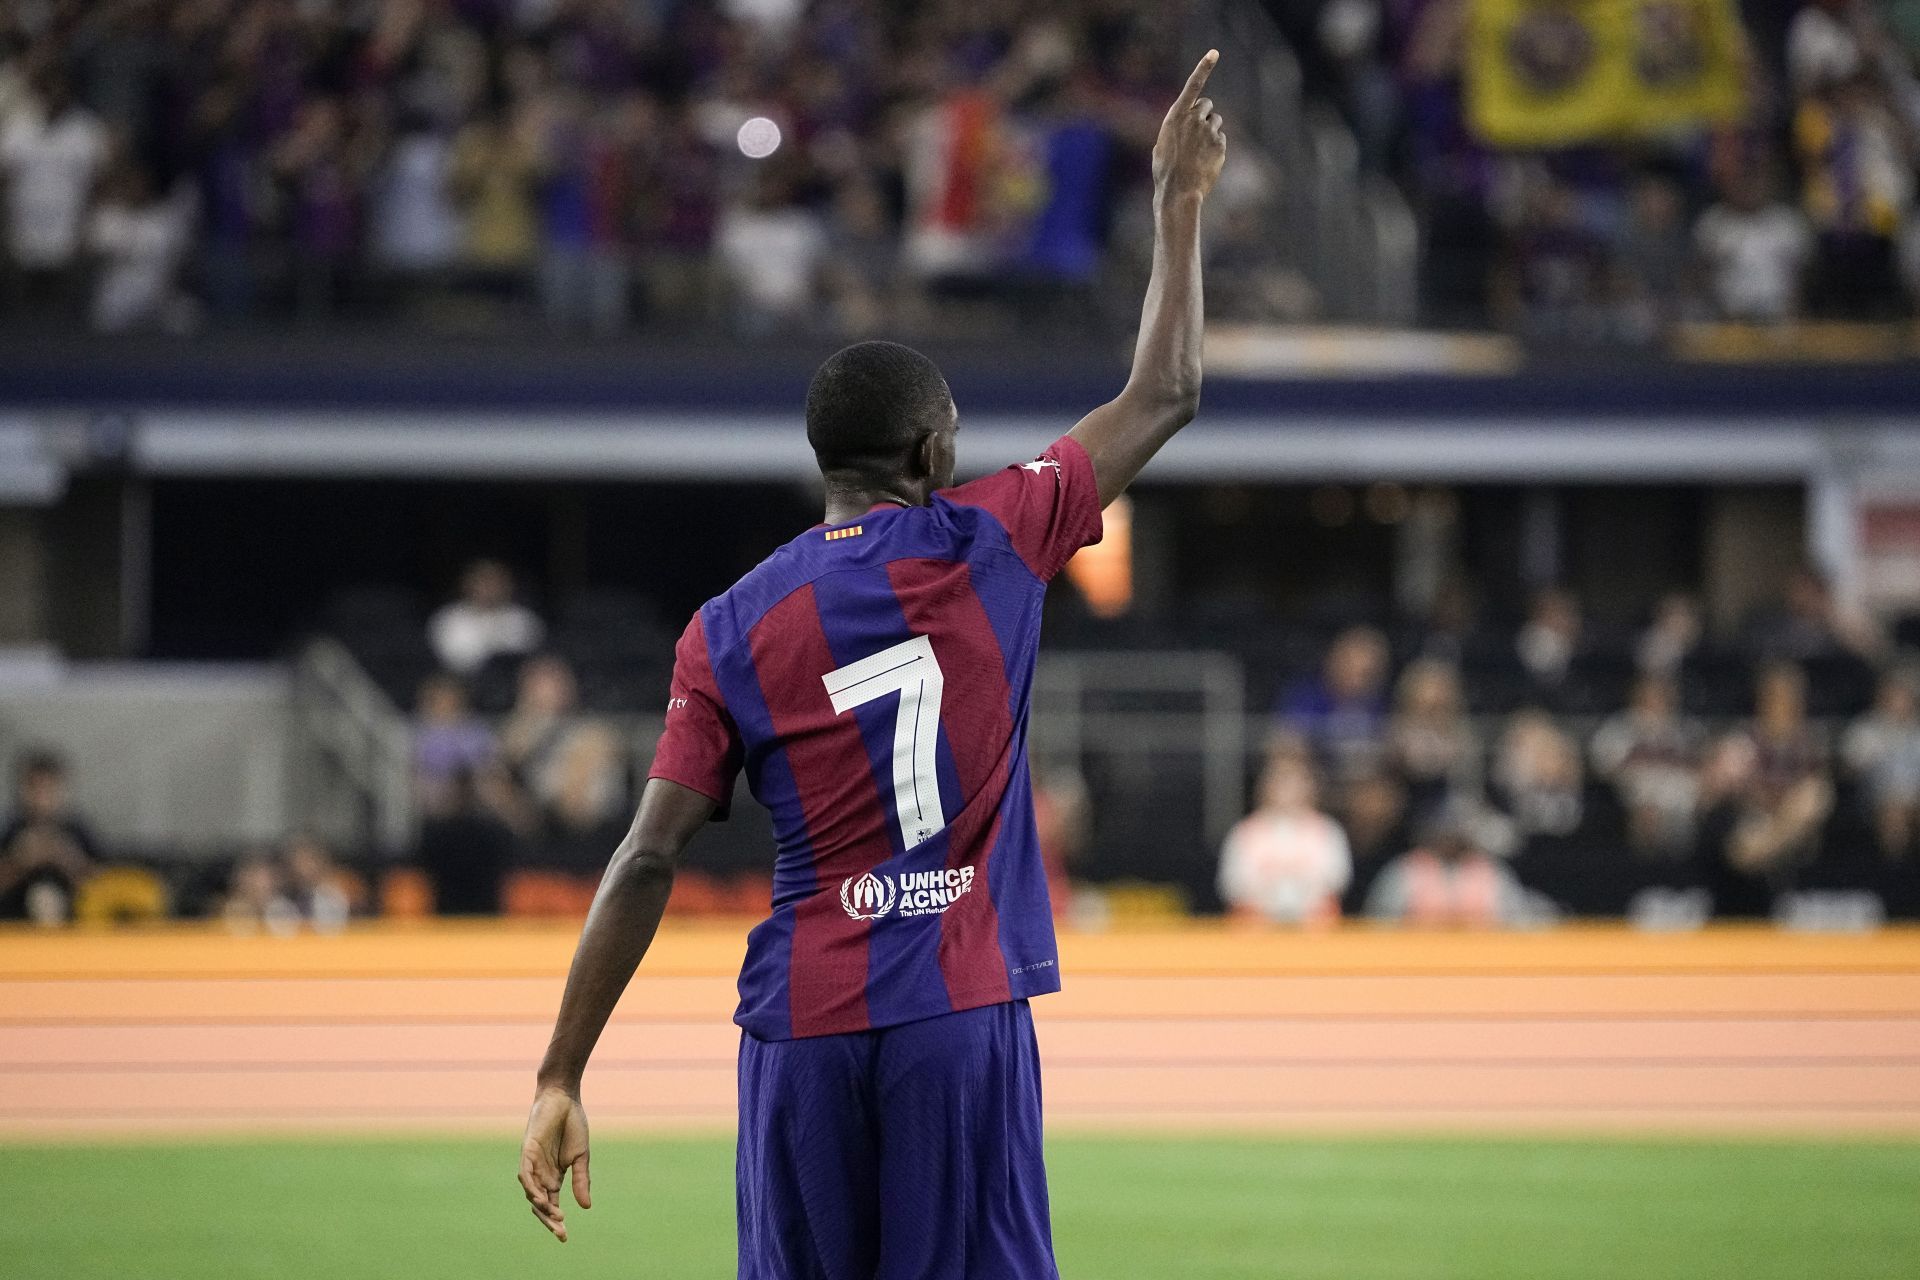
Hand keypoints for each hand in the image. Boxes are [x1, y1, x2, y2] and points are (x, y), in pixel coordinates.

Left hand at [518, 1084, 591, 1242]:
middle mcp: (540, 1173)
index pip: (551, 1205)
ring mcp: (532, 1163)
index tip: (565, 1238)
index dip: (555, 1222)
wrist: (565, 1098)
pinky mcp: (528, 1151)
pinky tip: (541, 1198)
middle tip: (561, 1233)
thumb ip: (581, 1181)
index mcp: (554, 1176)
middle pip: (539, 1204)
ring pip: (531, 1192)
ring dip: (542, 1207)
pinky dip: (531, 1187)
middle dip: (548, 1220)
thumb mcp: (581, 1157)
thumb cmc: (573, 1125)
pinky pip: (526, 1174)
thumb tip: (586, 1207)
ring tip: (556, 1217)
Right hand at [1152, 50, 1226, 201]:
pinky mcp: (1220, 143)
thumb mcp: (1161, 145)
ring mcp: (1208, 131)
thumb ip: (1175, 128)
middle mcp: (1193, 119)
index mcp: (1175, 116)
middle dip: (1204, 114)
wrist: (1178, 193)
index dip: (1203, 68)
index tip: (1214, 53)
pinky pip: (1220, 138)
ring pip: (1216, 121)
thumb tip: (1186, 126)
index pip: (1192, 86)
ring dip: (1210, 130)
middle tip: (1195, 133)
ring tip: (1198, 150)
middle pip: (1206, 104)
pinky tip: (1204, 160)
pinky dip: (1215, 146)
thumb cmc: (1165, 171)